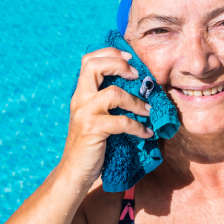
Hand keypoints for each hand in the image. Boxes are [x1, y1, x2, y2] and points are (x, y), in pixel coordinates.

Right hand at [59, 48, 153, 185]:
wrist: (75, 171)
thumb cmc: (90, 143)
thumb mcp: (94, 116)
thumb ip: (104, 101)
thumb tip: (133, 86)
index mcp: (81, 93)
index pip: (88, 61)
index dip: (109, 53)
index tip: (129, 57)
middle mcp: (80, 100)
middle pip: (94, 66)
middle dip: (118, 64)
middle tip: (136, 76)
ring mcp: (85, 114)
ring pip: (114, 94)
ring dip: (136, 102)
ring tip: (148, 111)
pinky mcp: (93, 130)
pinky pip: (122, 122)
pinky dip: (138, 127)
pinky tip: (146, 133)